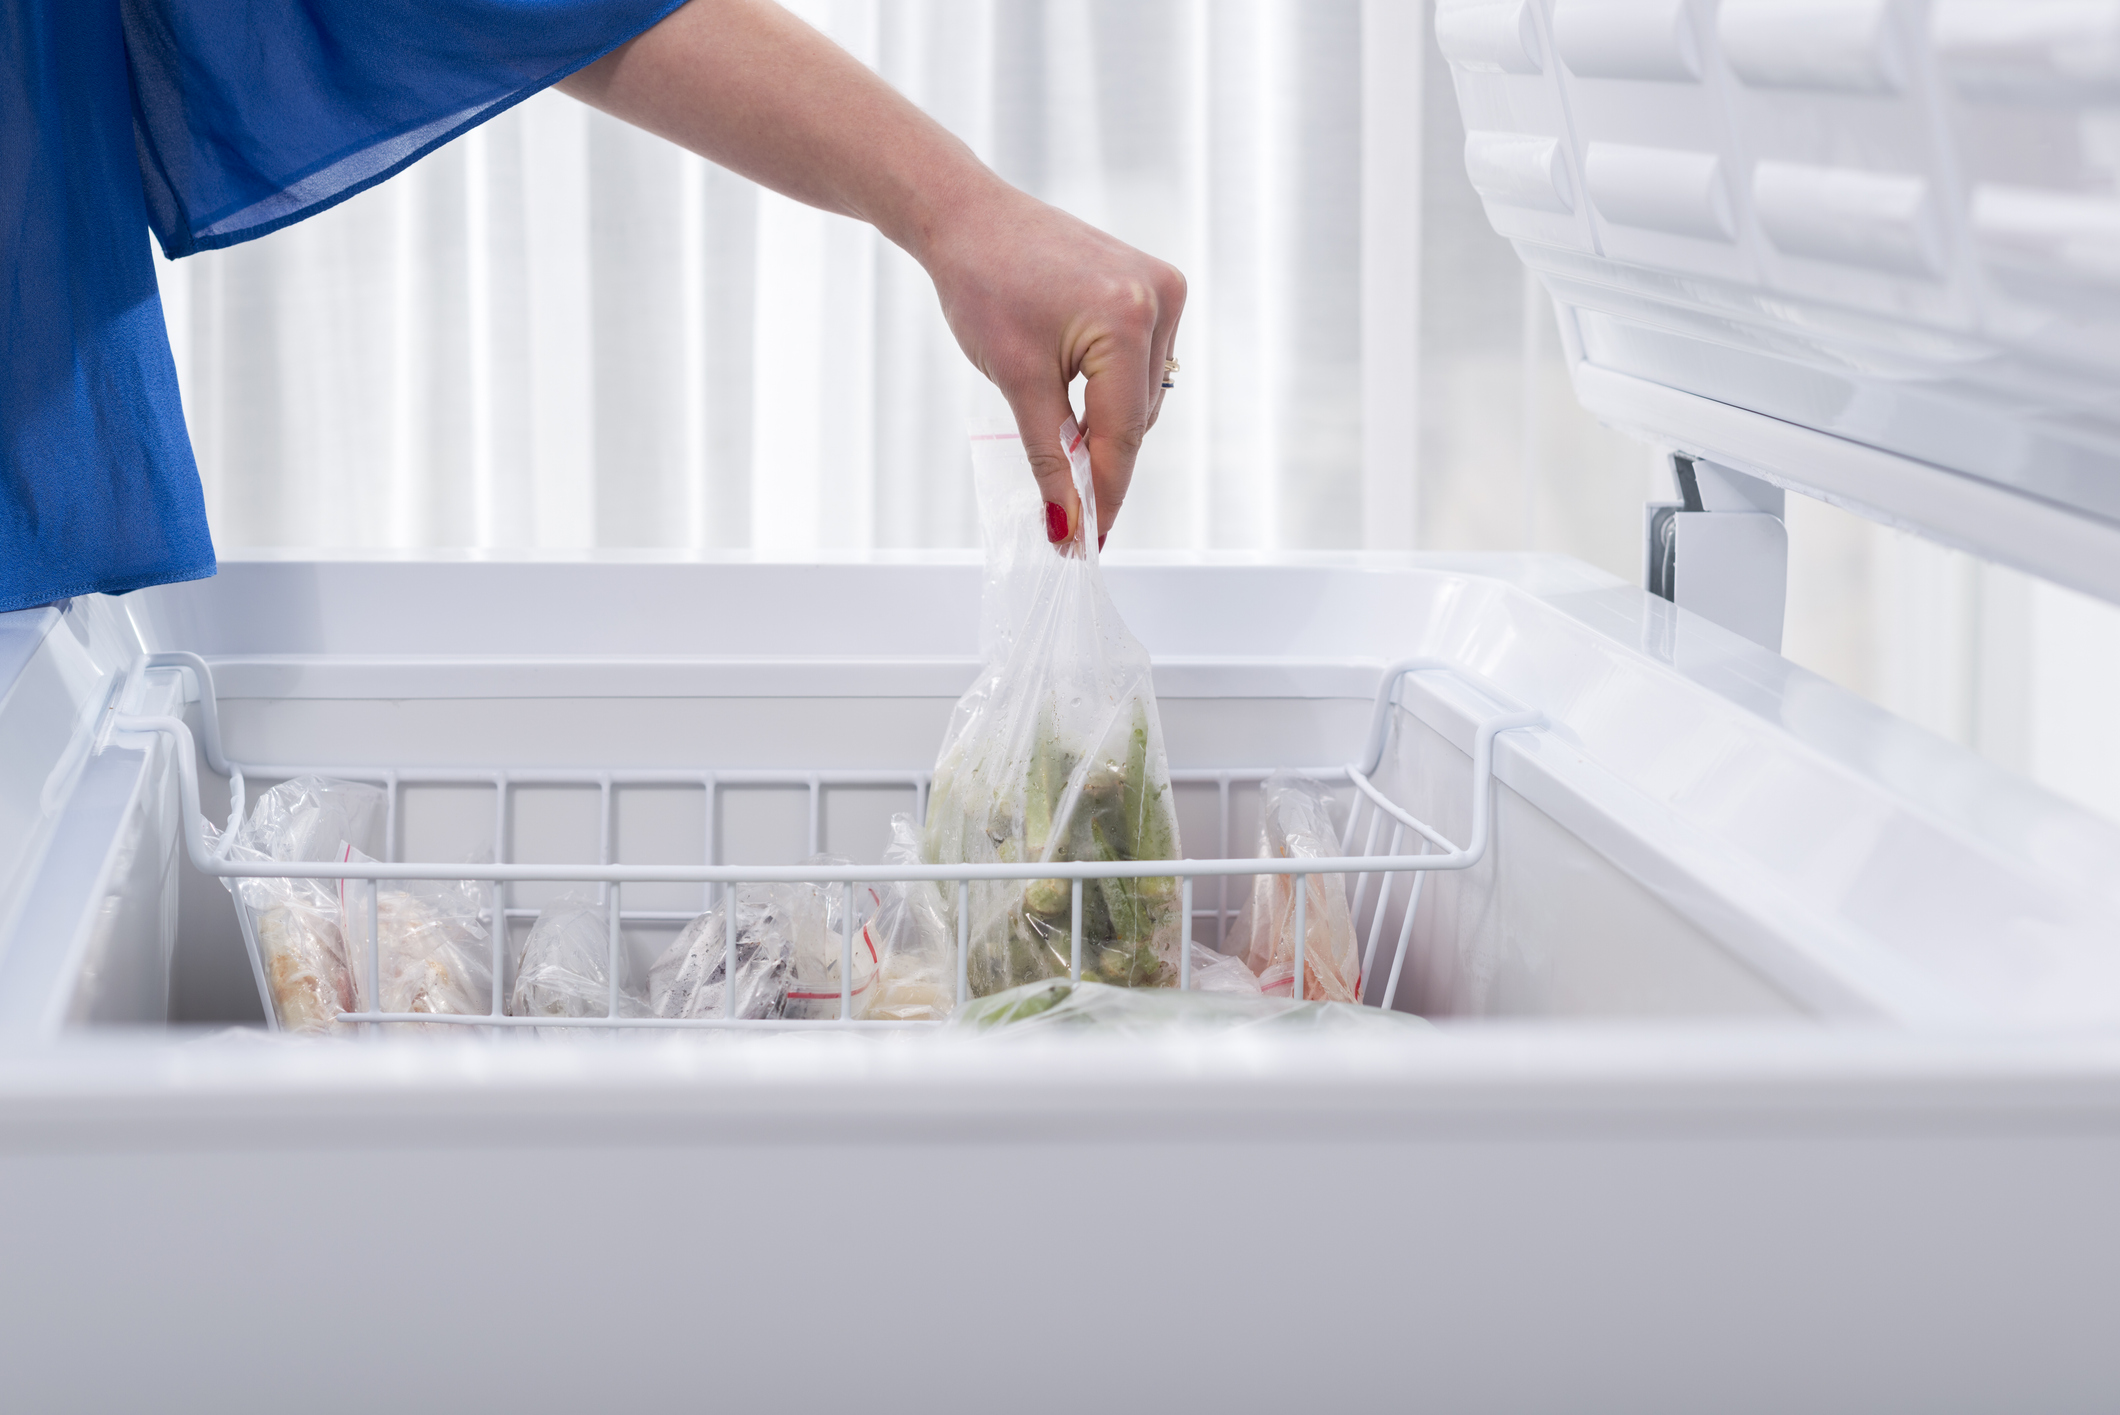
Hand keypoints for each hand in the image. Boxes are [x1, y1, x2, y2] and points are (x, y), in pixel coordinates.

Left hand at [920, 184, 1185, 547]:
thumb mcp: (1016, 380)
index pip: (1123, 434)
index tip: (1086, 544)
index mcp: (1128, 318)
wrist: (968, 217)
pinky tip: (1075, 394)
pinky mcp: (1156, 286)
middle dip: (1101, 464)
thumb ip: (1049, 456)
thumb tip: (1066, 526)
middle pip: (1137, 420)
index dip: (1103, 495)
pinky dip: (1111, 392)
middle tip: (1067, 515)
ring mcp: (1163, 289)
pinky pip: (1141, 365)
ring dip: (1106, 427)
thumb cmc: (983, 285)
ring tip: (1061, 438)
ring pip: (1142, 398)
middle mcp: (1159, 299)